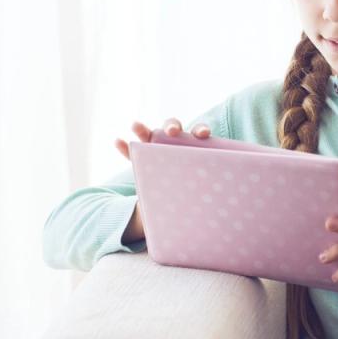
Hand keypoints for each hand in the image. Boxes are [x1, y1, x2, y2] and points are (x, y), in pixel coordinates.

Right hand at [115, 118, 211, 243]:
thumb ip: (206, 195)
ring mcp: (157, 150)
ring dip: (143, 129)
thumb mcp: (200, 195)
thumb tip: (220, 213)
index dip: (200, 130)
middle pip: (174, 129)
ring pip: (150, 136)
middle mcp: (176, 145)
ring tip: (136, 125)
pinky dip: (124, 147)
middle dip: (172, 126)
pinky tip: (118, 141)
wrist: (174, 208)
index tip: (202, 134)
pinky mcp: (142, 162)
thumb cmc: (194, 197)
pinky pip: (132, 153)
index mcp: (196, 148)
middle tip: (172, 132)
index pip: (198, 134)